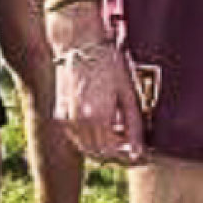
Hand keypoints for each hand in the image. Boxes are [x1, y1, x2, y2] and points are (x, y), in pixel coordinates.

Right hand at [53, 37, 142, 166]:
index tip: (142, 154)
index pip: (113, 152)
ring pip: (86, 148)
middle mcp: (77, 122)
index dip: (129, 156)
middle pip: (99, 153)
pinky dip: (92, 140)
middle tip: (135, 149)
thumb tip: (137, 150)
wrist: (80, 46)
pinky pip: (77, 137)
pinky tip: (107, 129)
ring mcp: (66, 119)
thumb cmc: (109, 66)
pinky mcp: (60, 114)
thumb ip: (133, 125)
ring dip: (104, 149)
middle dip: (118, 155)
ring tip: (123, 138)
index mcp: (97, 118)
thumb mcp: (128, 95)